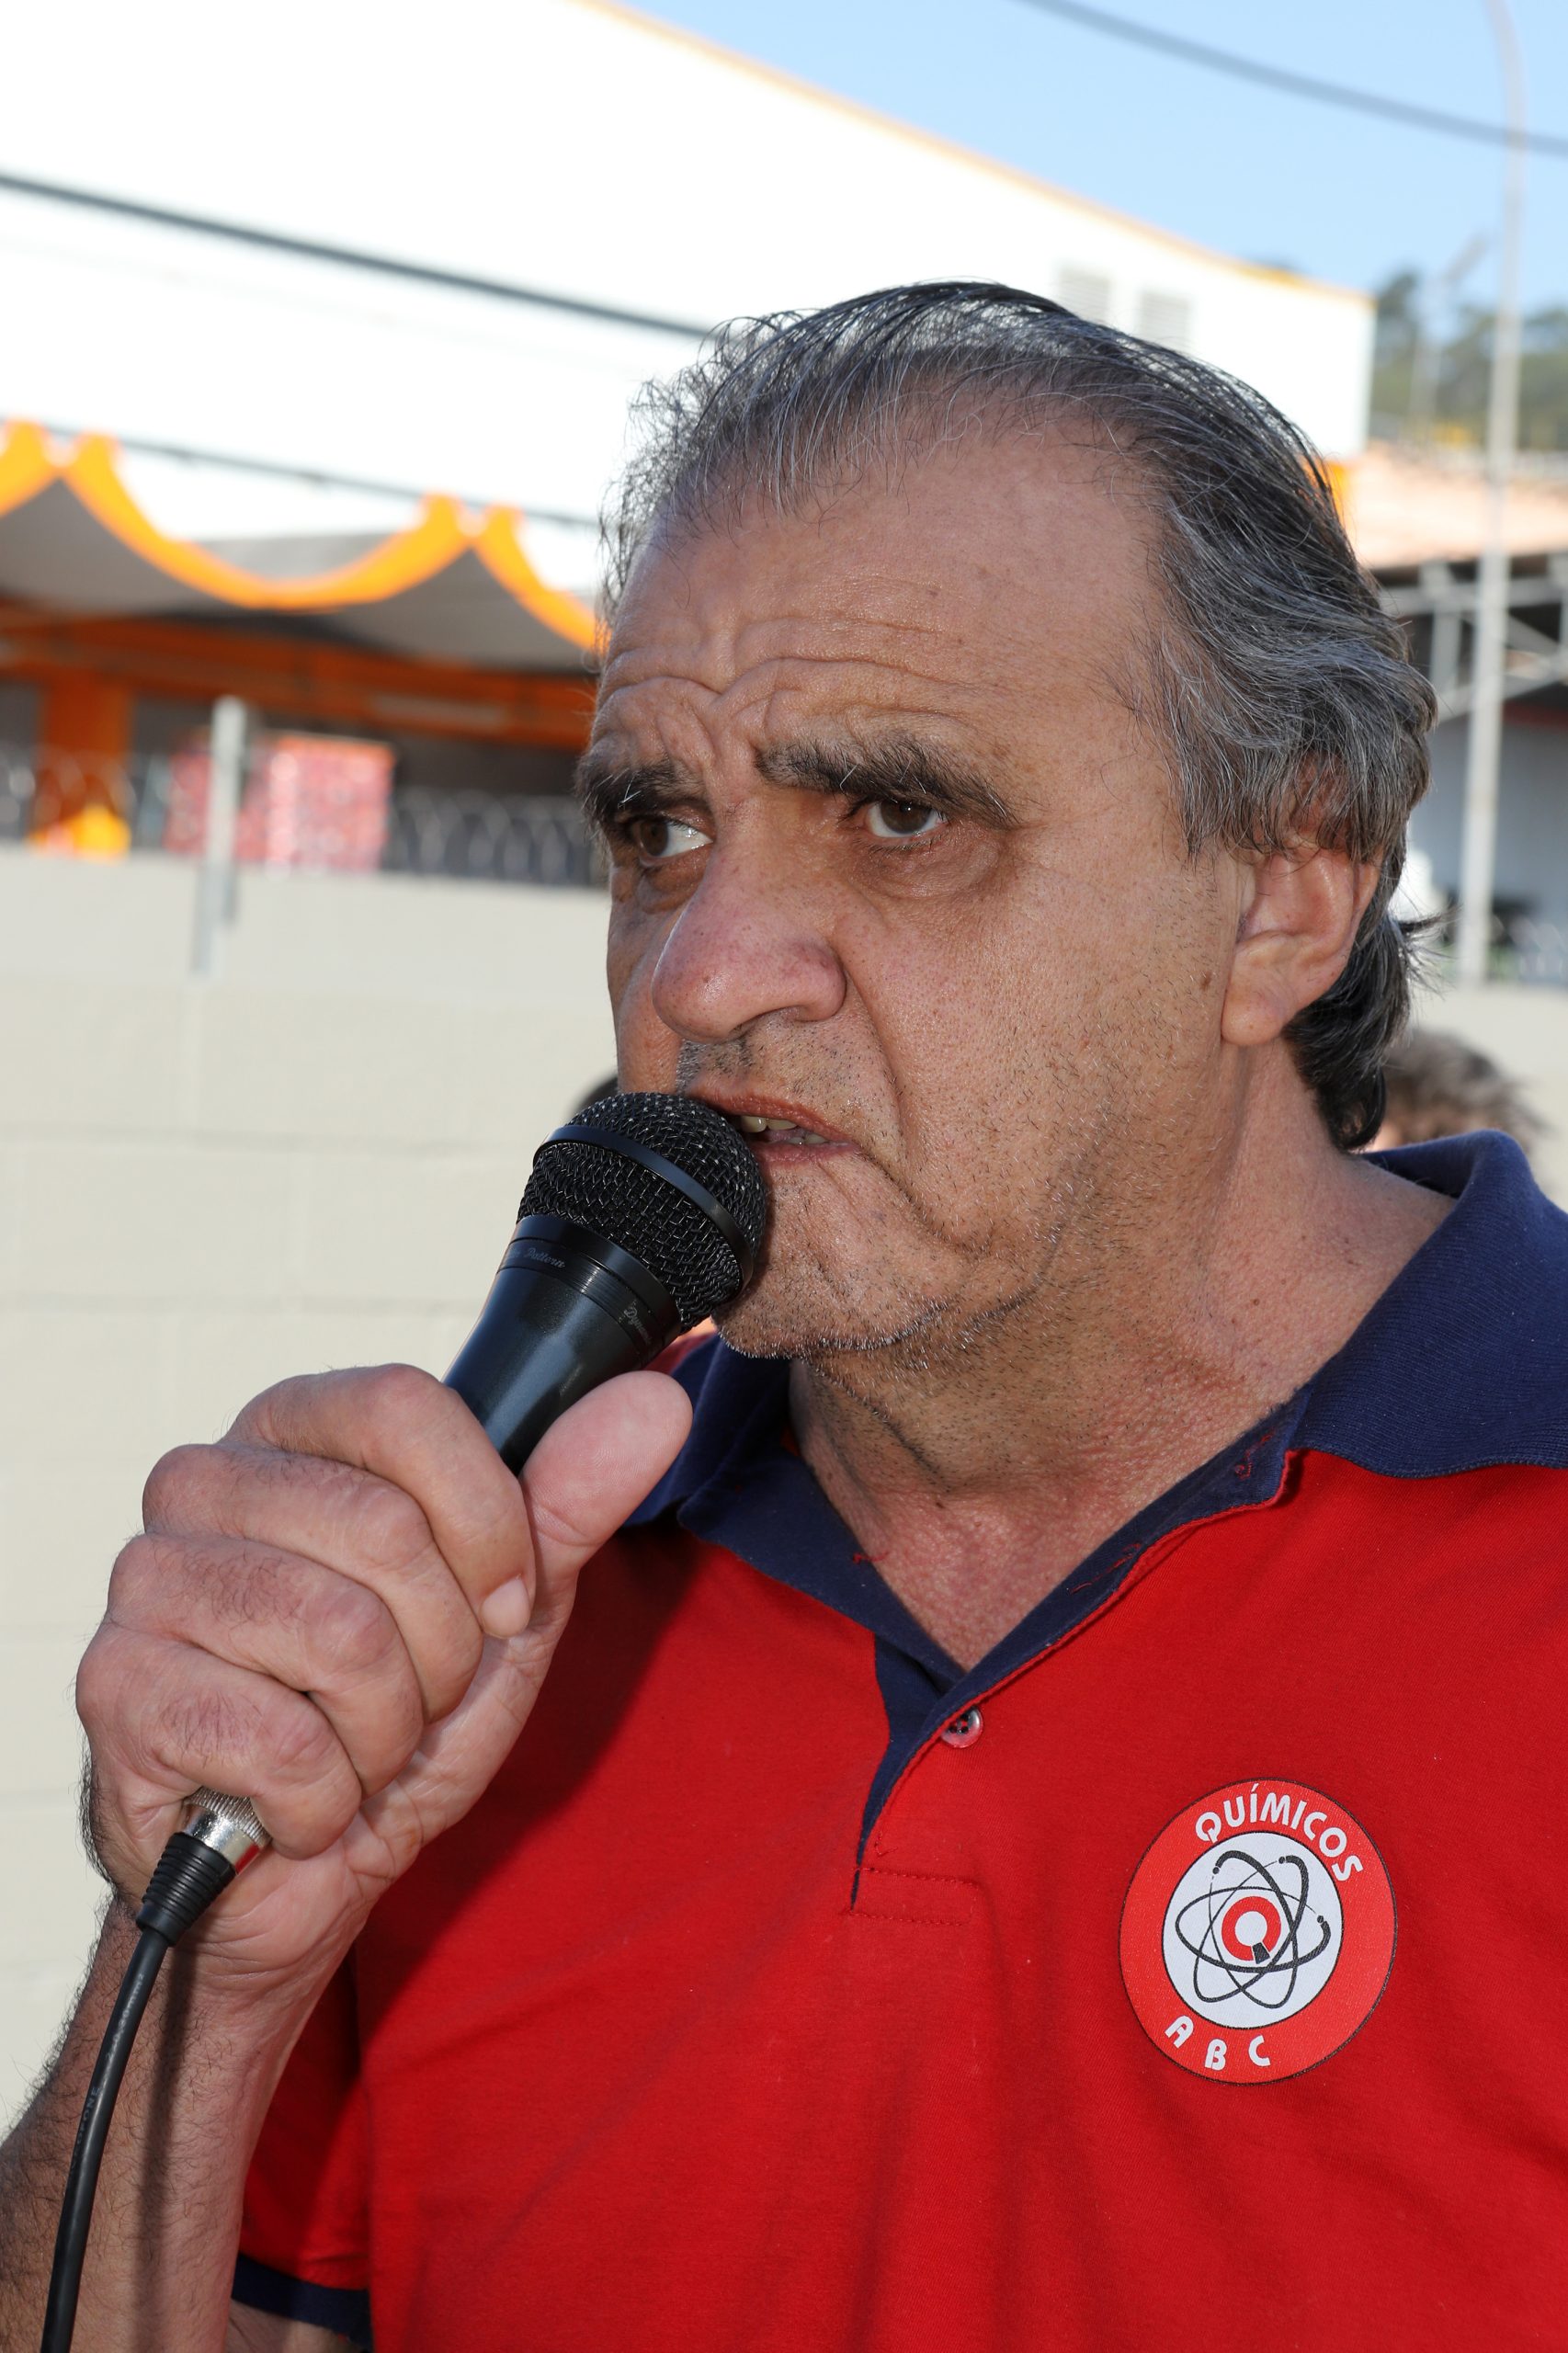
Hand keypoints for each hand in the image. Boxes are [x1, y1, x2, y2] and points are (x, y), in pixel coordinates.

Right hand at [75, 1364, 690, 2006]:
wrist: (299, 1869)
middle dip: (443, 1649)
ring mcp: (146, 1581)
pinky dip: (322, 1798)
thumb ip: (571, 1503)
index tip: (503, 1597)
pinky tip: (291, 1796)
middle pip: (384, 1527)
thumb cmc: (395, 1714)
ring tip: (352, 1744)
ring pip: (340, 1634)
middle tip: (411, 1696)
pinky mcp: (116, 1689)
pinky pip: (283, 1741)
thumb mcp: (508, 1610)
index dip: (485, 1518)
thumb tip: (656, 1400)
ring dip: (384, 1730)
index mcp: (292, 1428)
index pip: (403, 1404)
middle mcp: (200, 1480)